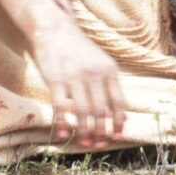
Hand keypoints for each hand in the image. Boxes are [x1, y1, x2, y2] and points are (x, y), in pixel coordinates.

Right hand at [29, 20, 126, 147]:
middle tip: (99, 145)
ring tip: (84, 144)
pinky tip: (63, 135)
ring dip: (85, 132)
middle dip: (102, 133)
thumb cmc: (77, 49)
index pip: (119, 102)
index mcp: (109, 70)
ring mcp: (75, 77)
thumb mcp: (101, 61)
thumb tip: (122, 116)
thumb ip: (110, 85)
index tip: (116, 136)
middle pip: (102, 112)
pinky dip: (63, 124)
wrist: (54, 29)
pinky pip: (61, 108)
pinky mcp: (56, 80)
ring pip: (84, 113)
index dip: (118, 123)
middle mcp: (95, 74)